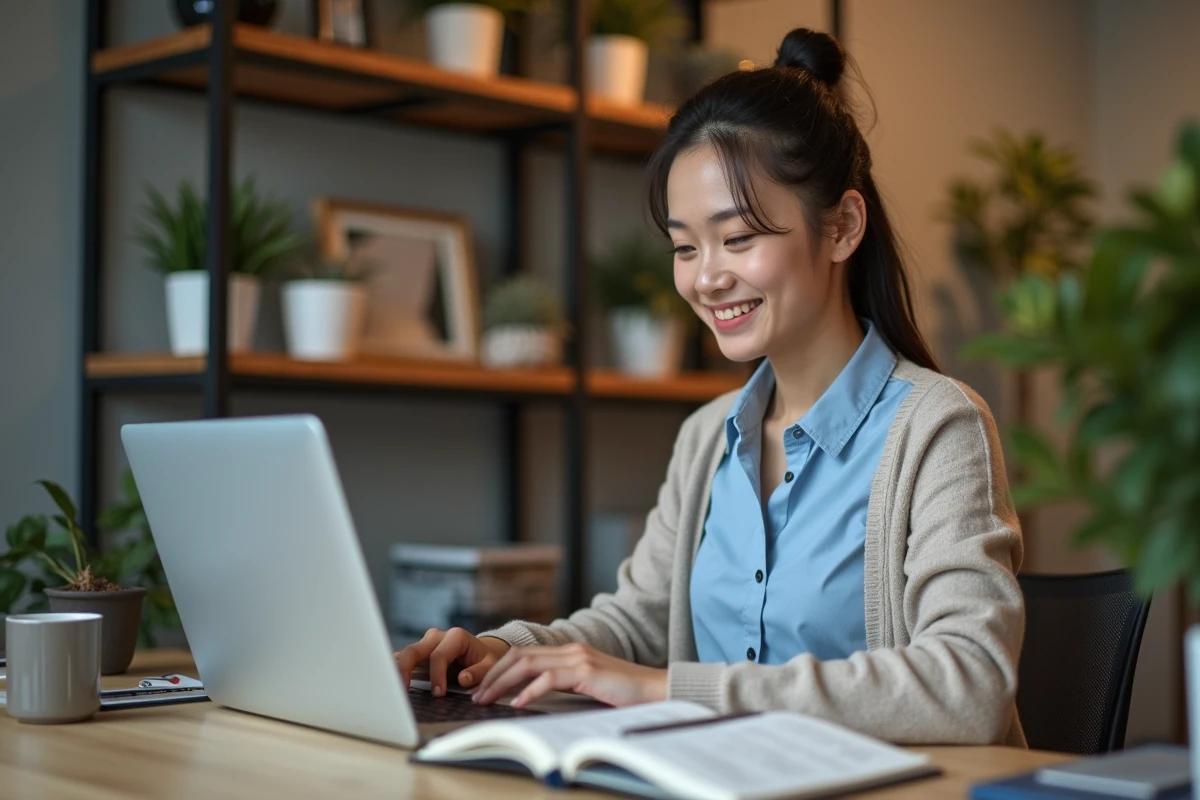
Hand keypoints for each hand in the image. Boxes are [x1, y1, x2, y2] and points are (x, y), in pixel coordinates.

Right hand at [394, 628, 510, 696]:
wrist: (481, 654)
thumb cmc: (485, 660)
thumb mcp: (490, 665)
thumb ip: (479, 672)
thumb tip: (463, 679)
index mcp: (455, 636)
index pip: (439, 655)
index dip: (436, 675)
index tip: (439, 694)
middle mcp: (436, 637)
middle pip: (413, 650)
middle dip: (405, 669)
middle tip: (402, 690)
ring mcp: (425, 644)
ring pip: (404, 654)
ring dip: (396, 671)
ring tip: (390, 688)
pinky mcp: (418, 655)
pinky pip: (403, 660)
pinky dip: (395, 671)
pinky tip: (390, 685)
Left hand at [472, 642, 666, 708]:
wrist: (656, 690)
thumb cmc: (624, 693)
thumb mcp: (588, 685)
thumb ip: (565, 684)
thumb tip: (532, 697)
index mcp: (570, 650)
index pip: (525, 653)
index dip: (500, 668)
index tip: (484, 686)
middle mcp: (571, 649)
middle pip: (520, 655)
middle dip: (493, 674)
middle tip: (476, 694)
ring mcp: (578, 657)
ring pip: (528, 664)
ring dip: (502, 682)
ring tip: (487, 699)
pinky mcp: (586, 671)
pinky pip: (549, 679)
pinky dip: (528, 691)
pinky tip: (517, 704)